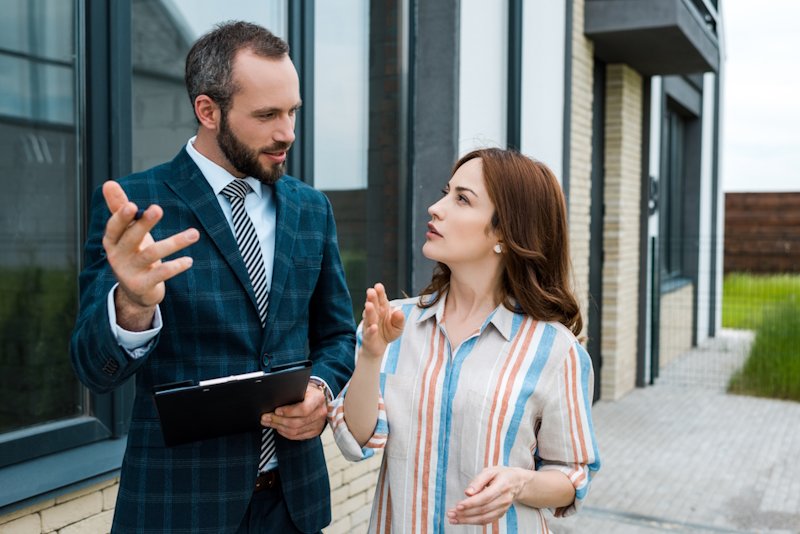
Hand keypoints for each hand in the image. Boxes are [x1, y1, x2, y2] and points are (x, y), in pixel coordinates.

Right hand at [101, 181, 198, 329]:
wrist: (134, 291)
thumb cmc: (132, 253)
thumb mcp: (126, 232)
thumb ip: (119, 208)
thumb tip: (109, 183)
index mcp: (112, 241)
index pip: (114, 227)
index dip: (121, 217)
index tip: (131, 204)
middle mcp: (118, 256)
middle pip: (132, 238)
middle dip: (144, 224)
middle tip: (158, 208)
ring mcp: (129, 272)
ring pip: (152, 254)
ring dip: (174, 243)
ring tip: (194, 234)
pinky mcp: (142, 285)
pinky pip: (160, 274)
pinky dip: (175, 266)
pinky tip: (189, 260)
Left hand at [261, 383, 326, 439]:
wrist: (318, 398)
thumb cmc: (308, 391)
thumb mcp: (302, 387)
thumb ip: (291, 392)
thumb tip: (274, 399)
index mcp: (318, 398)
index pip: (303, 409)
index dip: (288, 412)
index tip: (276, 411)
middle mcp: (320, 412)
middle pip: (297, 422)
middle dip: (278, 420)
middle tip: (266, 417)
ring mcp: (318, 424)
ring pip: (295, 431)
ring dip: (279, 427)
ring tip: (269, 422)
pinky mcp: (315, 431)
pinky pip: (297, 436)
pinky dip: (285, 433)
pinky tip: (279, 428)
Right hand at [361, 283, 404, 358]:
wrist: (378, 347)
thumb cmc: (387, 332)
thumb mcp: (398, 326)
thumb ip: (399, 319)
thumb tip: (399, 312)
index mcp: (382, 309)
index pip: (381, 299)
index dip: (380, 293)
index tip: (378, 286)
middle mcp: (375, 316)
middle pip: (373, 306)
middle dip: (372, 298)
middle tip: (370, 291)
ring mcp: (370, 325)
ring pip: (369, 318)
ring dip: (369, 311)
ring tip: (369, 305)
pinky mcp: (368, 337)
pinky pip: (369, 333)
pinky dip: (371, 330)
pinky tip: (374, 327)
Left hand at [447, 467, 533, 524]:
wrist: (517, 482)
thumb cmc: (501, 474)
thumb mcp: (490, 471)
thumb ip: (478, 481)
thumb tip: (467, 493)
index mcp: (502, 486)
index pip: (485, 497)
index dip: (471, 503)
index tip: (458, 506)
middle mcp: (504, 499)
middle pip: (483, 510)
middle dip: (465, 513)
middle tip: (450, 513)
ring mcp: (503, 508)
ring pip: (484, 518)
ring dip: (467, 520)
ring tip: (453, 519)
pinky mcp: (500, 514)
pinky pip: (486, 521)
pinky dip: (473, 522)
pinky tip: (462, 520)